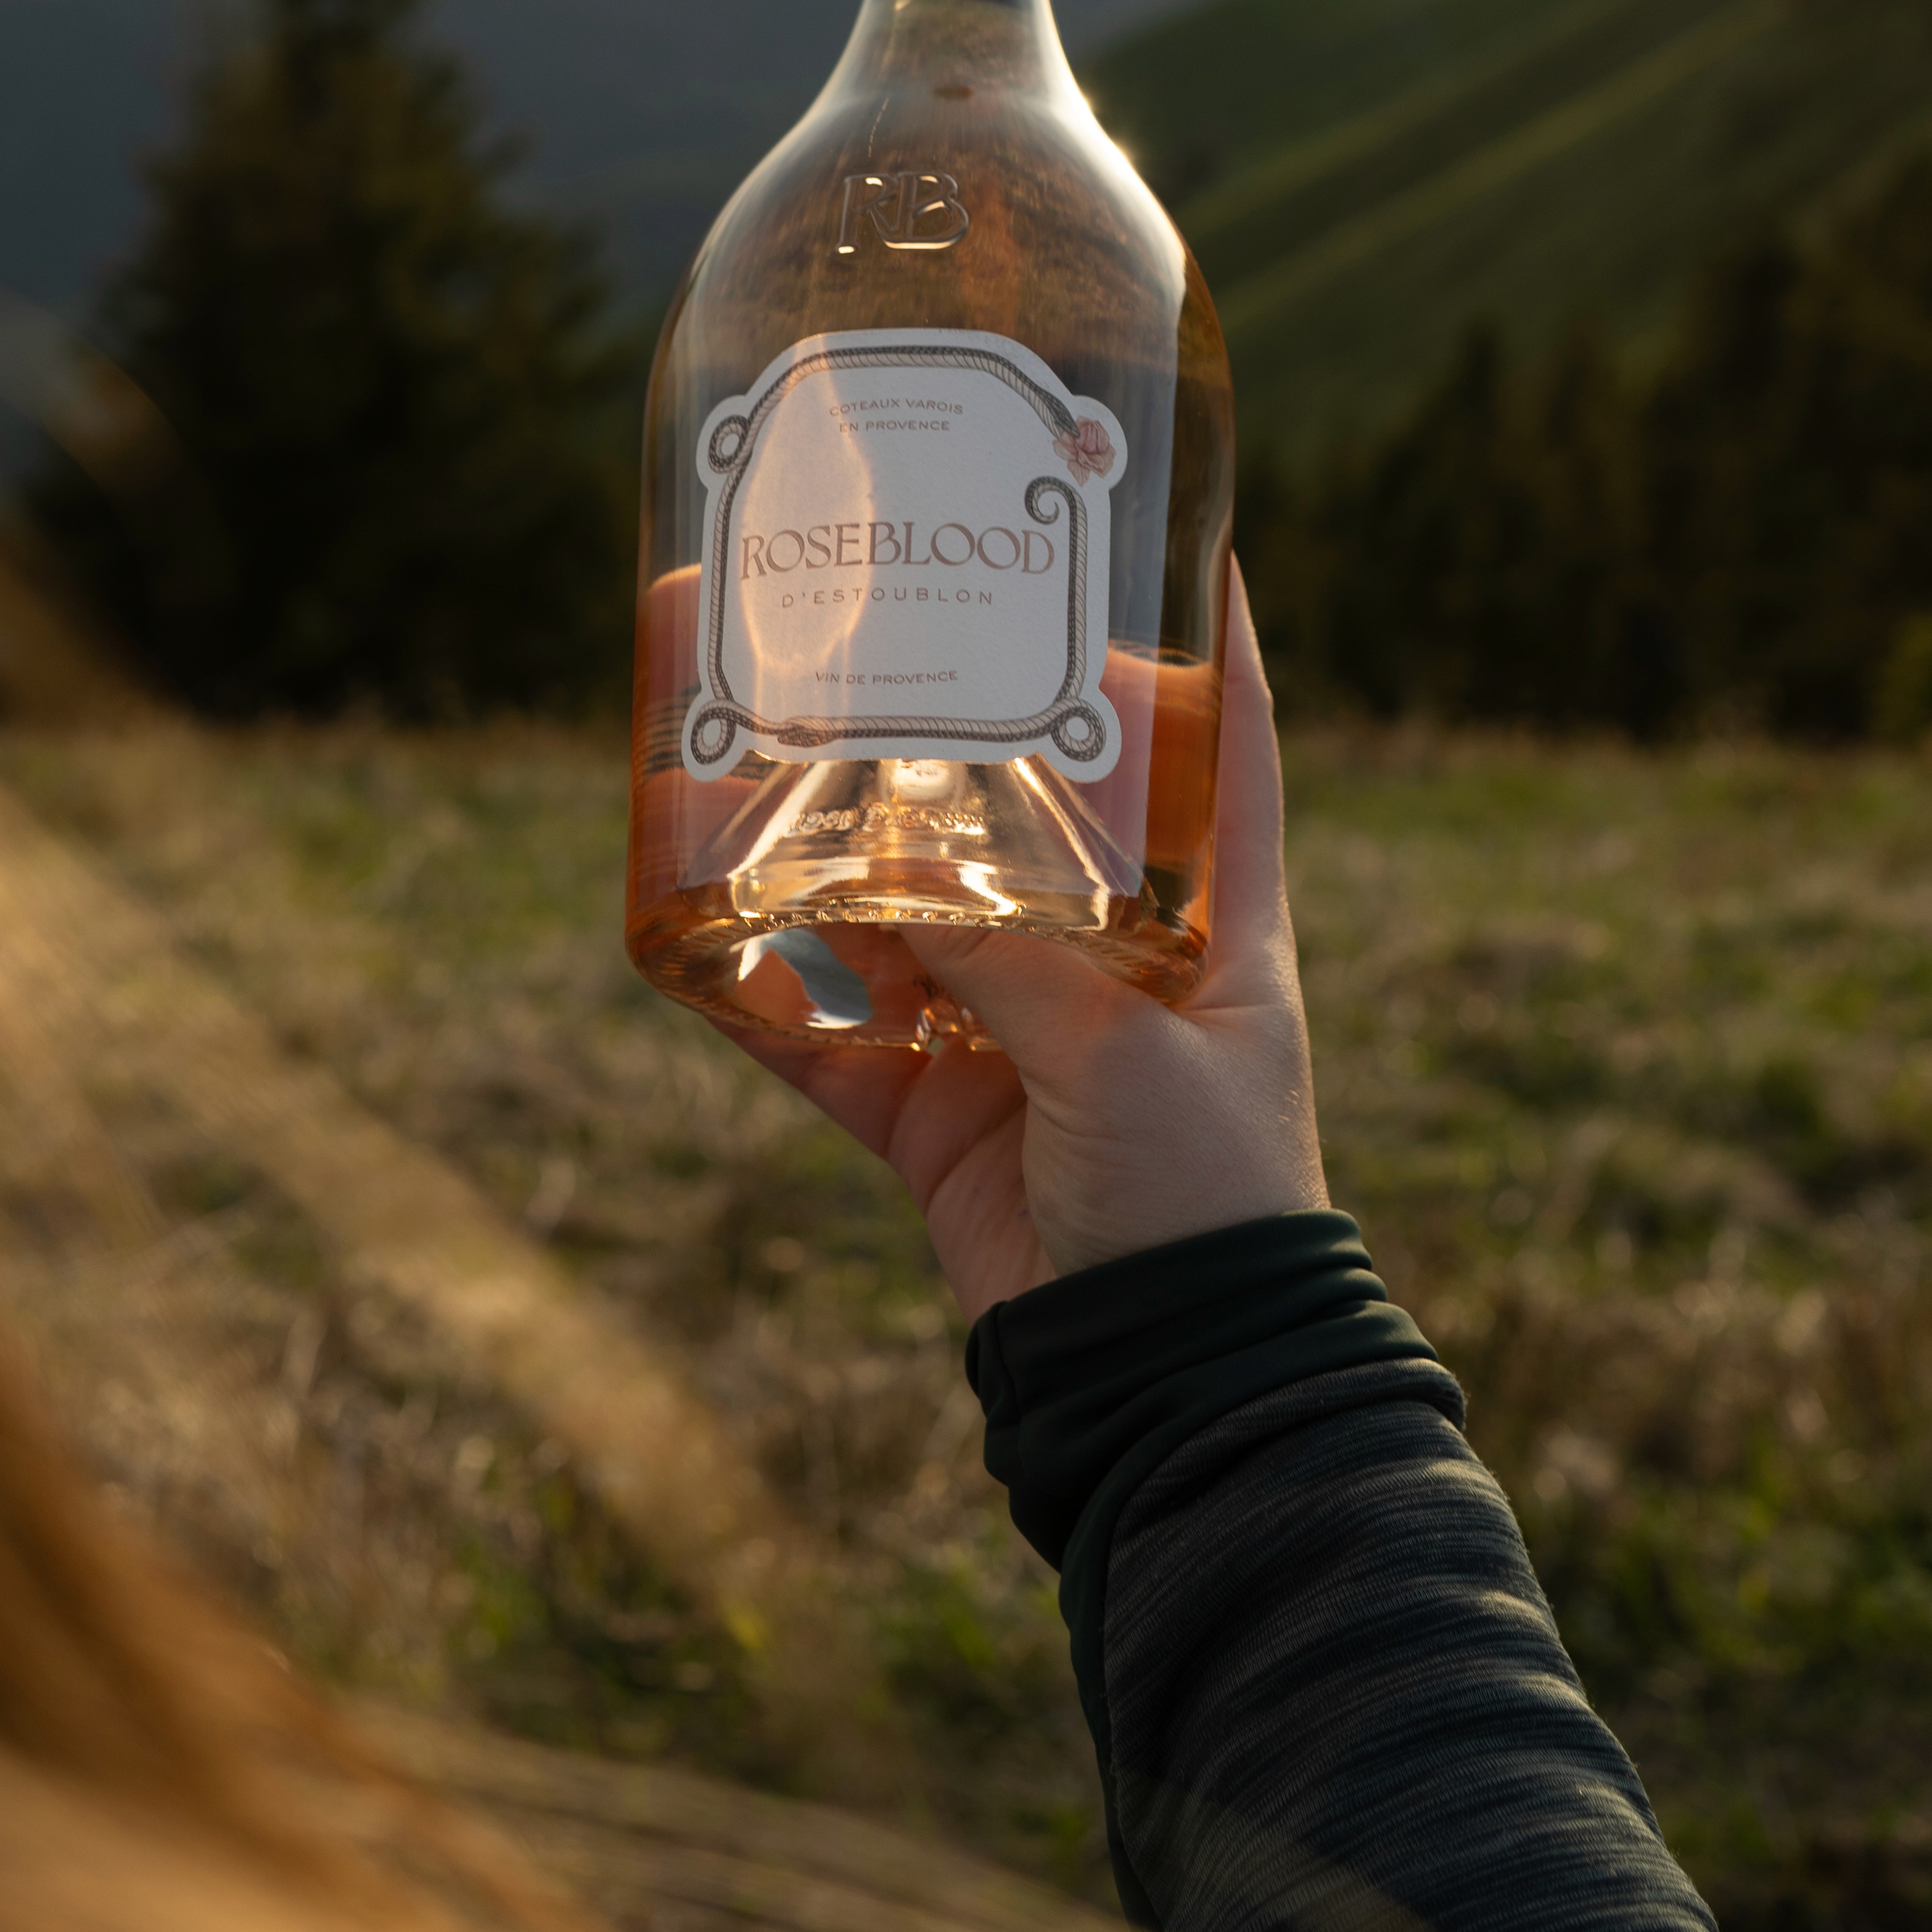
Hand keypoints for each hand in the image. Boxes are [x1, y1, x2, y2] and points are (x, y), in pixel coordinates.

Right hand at [701, 563, 1325, 1319]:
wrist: (1163, 1380)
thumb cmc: (1199, 1198)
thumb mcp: (1120, 1054)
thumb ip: (1012, 957)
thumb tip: (895, 867)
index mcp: (1215, 933)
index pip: (1232, 761)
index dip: (1214, 658)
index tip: (1189, 551)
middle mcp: (1121, 971)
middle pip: (1037, 829)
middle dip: (960, 756)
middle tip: (883, 657)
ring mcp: (1022, 1046)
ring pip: (914, 926)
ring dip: (838, 869)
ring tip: (758, 780)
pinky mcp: (939, 1124)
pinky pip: (834, 1045)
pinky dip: (768, 1005)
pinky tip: (699, 946)